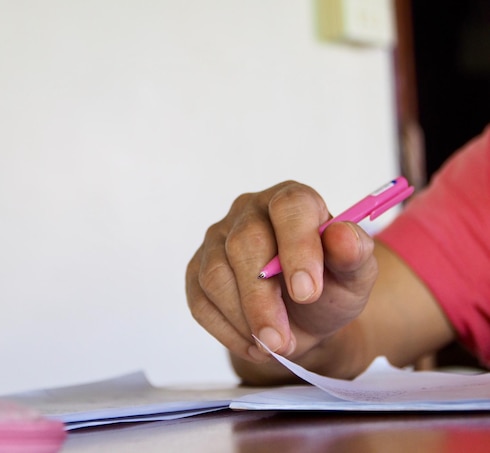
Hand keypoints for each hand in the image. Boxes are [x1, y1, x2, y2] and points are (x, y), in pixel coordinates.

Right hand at [186, 181, 377, 366]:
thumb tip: (343, 236)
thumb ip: (355, 255)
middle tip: (282, 340)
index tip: (307, 292)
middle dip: (262, 299)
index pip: (289, 207)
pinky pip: (199, 299)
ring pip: (215, 275)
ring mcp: (217, 238)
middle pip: (244, 244)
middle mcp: (249, 211)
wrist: (304, 318)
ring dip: (242, 319)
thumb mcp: (355, 277)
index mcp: (292, 200)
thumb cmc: (329, 289)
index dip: (297, 247)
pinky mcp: (197, 269)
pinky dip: (226, 330)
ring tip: (274, 345)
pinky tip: (253, 344)